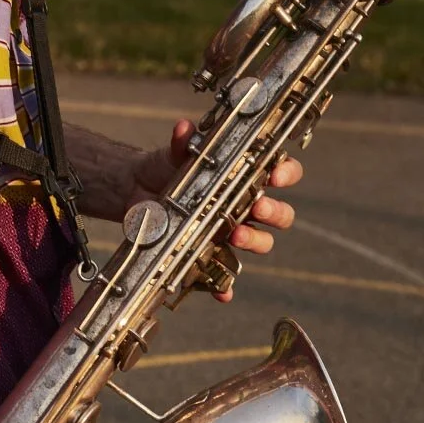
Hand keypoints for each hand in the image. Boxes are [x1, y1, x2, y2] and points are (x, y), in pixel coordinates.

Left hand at [127, 119, 303, 302]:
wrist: (136, 191)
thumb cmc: (166, 167)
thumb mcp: (174, 153)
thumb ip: (184, 143)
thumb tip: (184, 130)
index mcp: (247, 176)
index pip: (282, 174)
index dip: (287, 174)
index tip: (277, 174)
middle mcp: (246, 206)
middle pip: (280, 214)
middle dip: (275, 212)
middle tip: (258, 208)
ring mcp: (230, 232)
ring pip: (261, 242)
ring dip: (254, 241)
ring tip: (235, 235)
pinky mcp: (209, 254)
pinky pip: (224, 276)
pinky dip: (224, 287)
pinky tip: (221, 292)